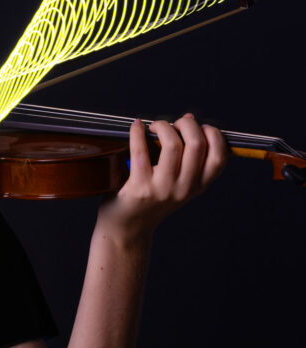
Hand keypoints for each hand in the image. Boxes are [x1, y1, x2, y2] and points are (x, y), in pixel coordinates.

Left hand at [96, 113, 226, 243]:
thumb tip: (188, 118)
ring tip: (156, 127)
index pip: (220, 157)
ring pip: (172, 144)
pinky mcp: (140, 188)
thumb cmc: (152, 199)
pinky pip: (141, 151)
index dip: (214, 135)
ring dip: (164, 126)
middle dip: (187, 124)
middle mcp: (184, 188)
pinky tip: (136, 126)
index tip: (201, 127)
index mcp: (198, 186)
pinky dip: (137, 132)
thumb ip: (186, 156)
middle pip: (197, 144)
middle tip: (174, 124)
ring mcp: (162, 189)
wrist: (128, 228)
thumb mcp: (178, 183)